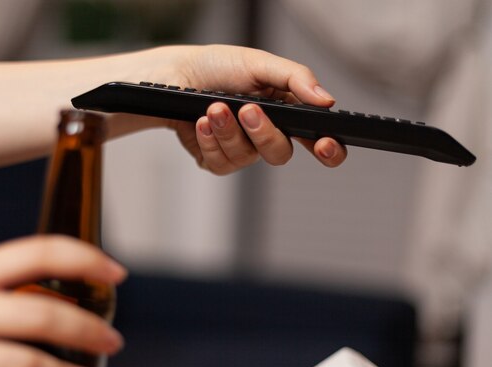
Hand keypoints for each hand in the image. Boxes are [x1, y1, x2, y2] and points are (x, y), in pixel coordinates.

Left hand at [134, 45, 346, 173]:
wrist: (176, 76)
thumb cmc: (218, 67)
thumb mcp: (259, 63)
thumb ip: (296, 78)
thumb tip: (326, 99)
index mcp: (286, 112)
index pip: (317, 140)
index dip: (329, 150)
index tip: (324, 144)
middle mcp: (266, 135)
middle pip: (279, 153)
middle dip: (262, 132)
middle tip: (247, 109)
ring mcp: (241, 150)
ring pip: (246, 158)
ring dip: (227, 131)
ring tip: (213, 107)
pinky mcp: (216, 160)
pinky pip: (220, 164)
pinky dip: (209, 140)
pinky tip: (201, 123)